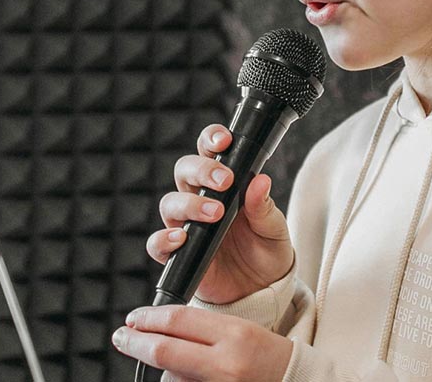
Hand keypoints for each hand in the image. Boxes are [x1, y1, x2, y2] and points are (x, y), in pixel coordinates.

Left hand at [112, 306, 292, 381]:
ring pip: (170, 376)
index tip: (133, 318)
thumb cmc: (269, 357)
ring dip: (163, 368)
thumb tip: (159, 329)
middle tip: (122, 336)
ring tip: (173, 363)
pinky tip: (185, 376)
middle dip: (136, 342)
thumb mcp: (240, 331)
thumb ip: (202, 330)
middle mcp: (226, 363)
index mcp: (235, 335)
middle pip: (164, 349)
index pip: (179, 319)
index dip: (149, 317)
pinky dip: (178, 380)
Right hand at [149, 123, 295, 303]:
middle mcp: (200, 199)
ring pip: (169, 202)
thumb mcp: (274, 229)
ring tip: (215, 214)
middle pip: (184, 170)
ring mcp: (186, 225)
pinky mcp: (178, 254)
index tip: (224, 140)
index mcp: (224, 184)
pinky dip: (164, 238)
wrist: (261, 291)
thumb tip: (261, 181)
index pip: (210, 151)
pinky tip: (180, 238)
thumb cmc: (266, 252)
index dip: (211, 139)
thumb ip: (264, 207)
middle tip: (225, 181)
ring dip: (189, 203)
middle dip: (201, 169)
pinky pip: (158, 243)